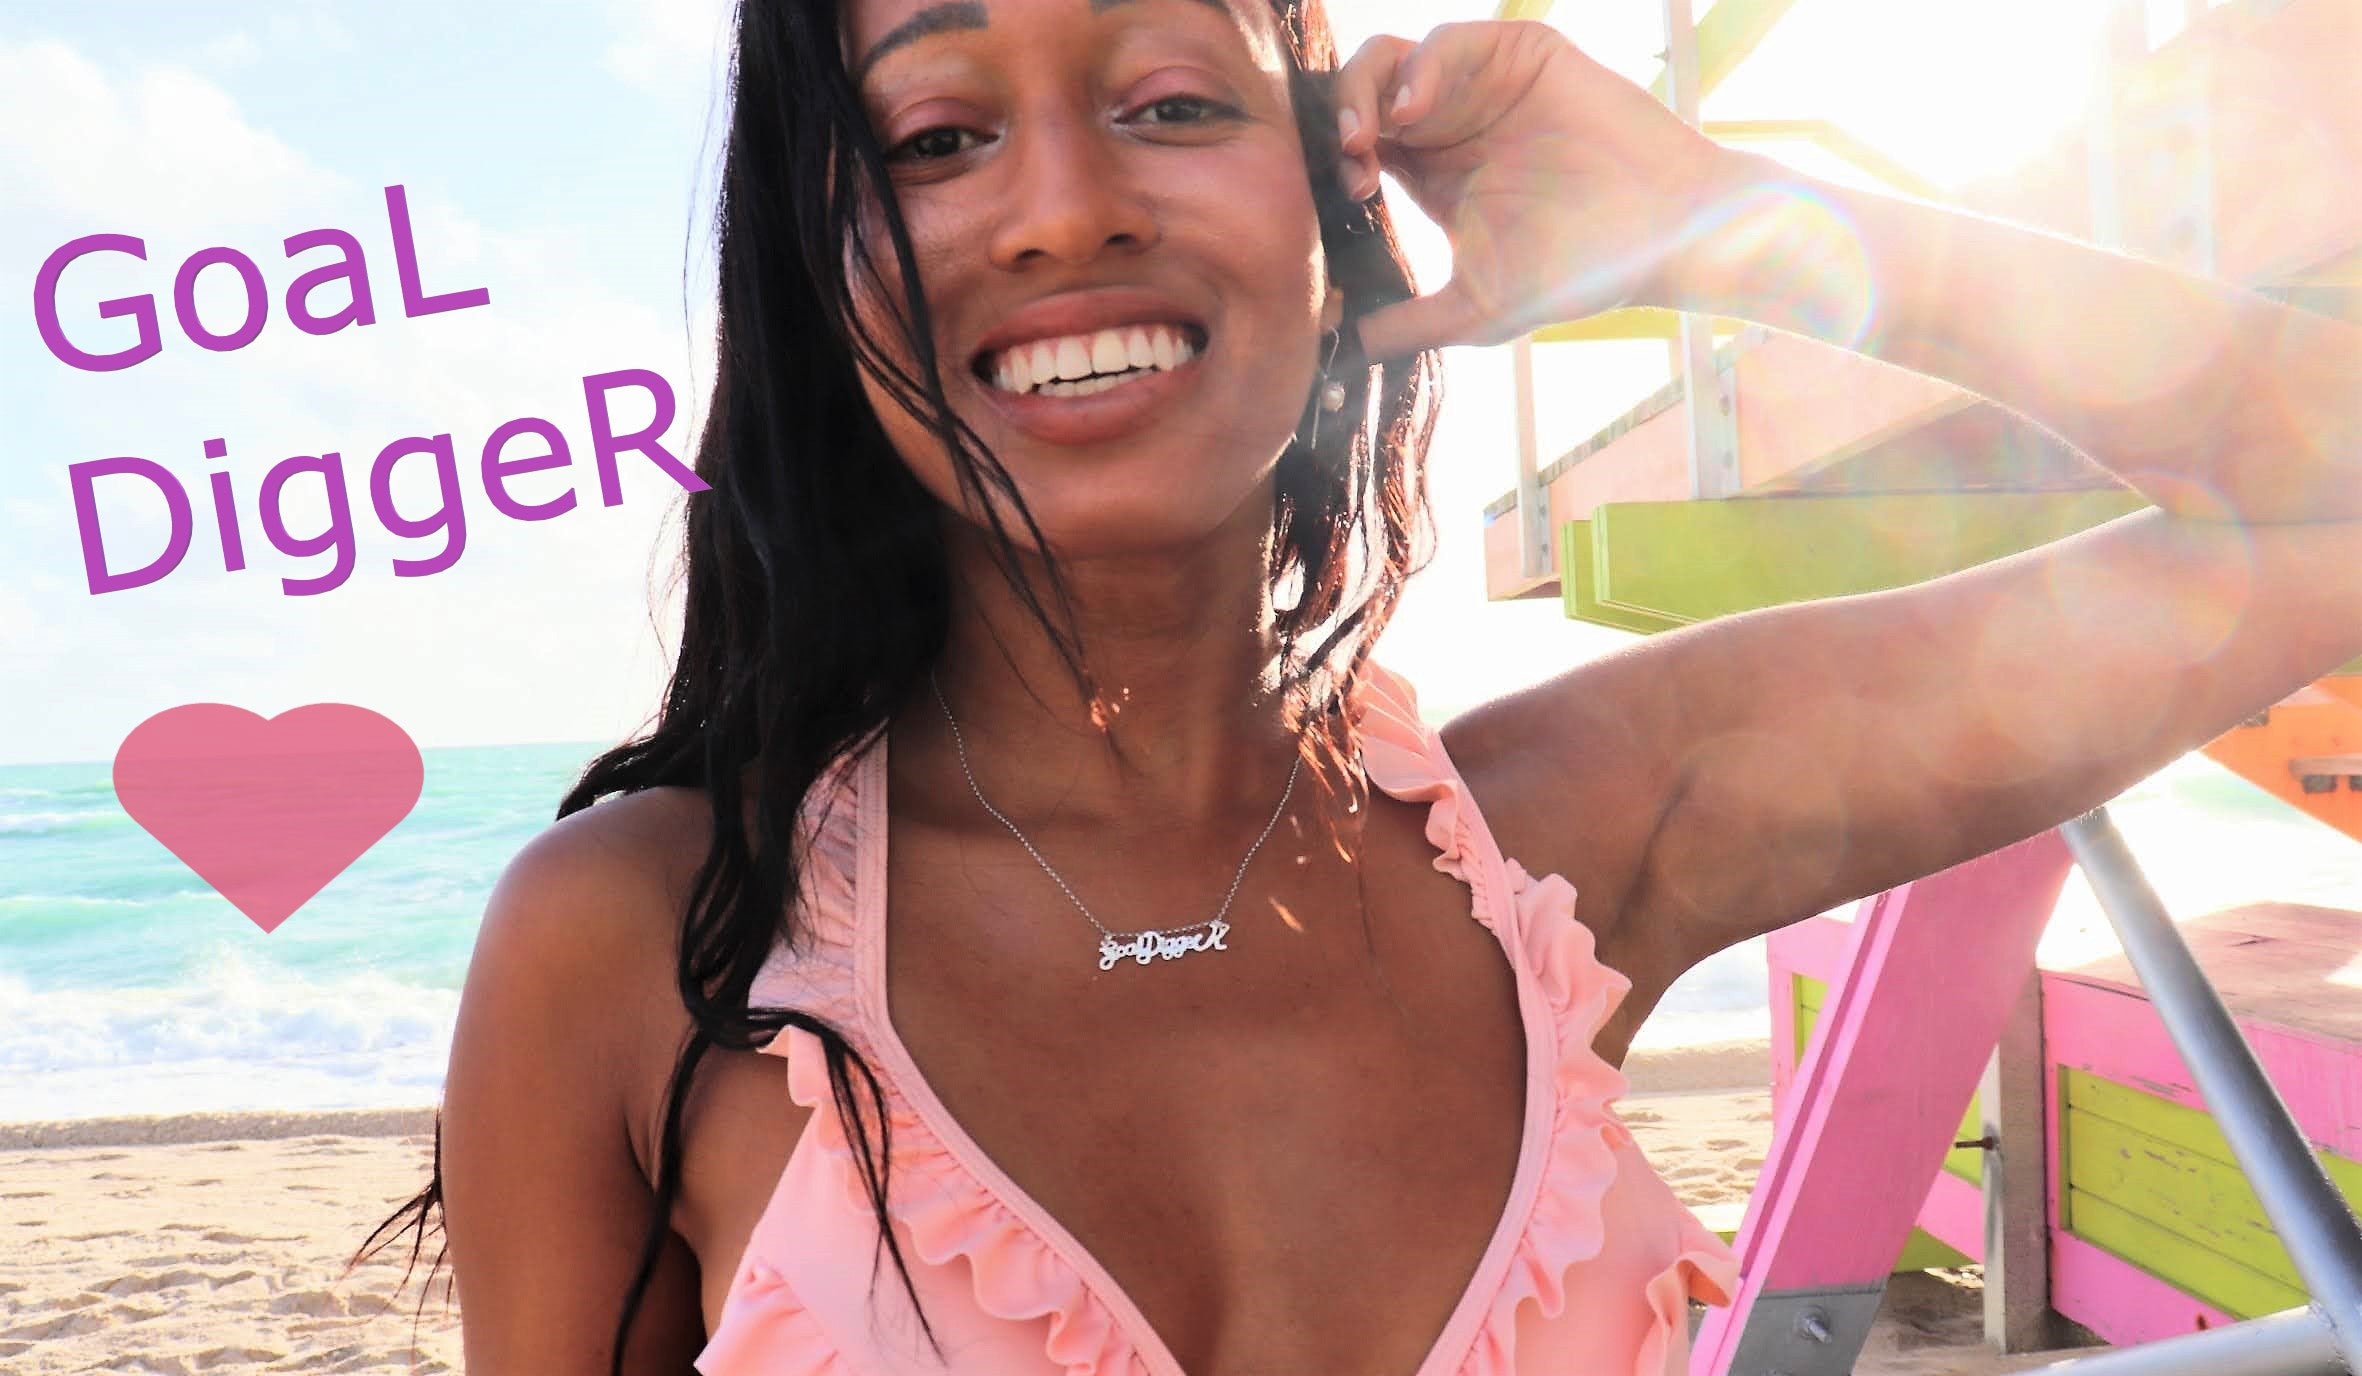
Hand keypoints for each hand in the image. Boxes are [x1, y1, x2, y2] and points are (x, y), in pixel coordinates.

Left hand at [1331, 21, 1735, 360]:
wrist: (1662, 237)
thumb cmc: (1579, 274)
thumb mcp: (1476, 310)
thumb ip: (1407, 326)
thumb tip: (1339, 353)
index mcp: (1428, 172)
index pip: (1352, 149)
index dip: (1334, 166)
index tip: (1347, 198)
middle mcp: (1446, 123)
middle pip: (1358, 97)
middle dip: (1337, 120)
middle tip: (1346, 158)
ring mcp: (1480, 85)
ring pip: (1389, 60)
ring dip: (1364, 90)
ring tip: (1367, 135)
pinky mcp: (1518, 54)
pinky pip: (1446, 41)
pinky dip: (1419, 68)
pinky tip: (1412, 110)